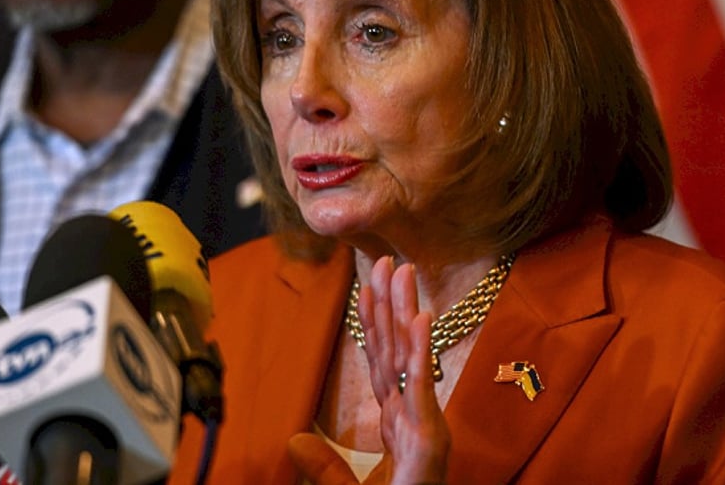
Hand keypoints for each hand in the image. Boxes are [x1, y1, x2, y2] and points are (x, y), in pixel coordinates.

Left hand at [288, 257, 449, 484]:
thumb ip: (323, 466)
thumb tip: (294, 440)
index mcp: (396, 423)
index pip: (381, 364)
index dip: (374, 324)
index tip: (367, 287)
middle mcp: (413, 417)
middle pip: (397, 352)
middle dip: (392, 304)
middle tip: (387, 260)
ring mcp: (424, 426)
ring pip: (411, 360)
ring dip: (406, 312)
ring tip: (402, 271)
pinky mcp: (429, 441)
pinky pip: (421, 389)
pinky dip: (421, 352)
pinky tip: (419, 317)